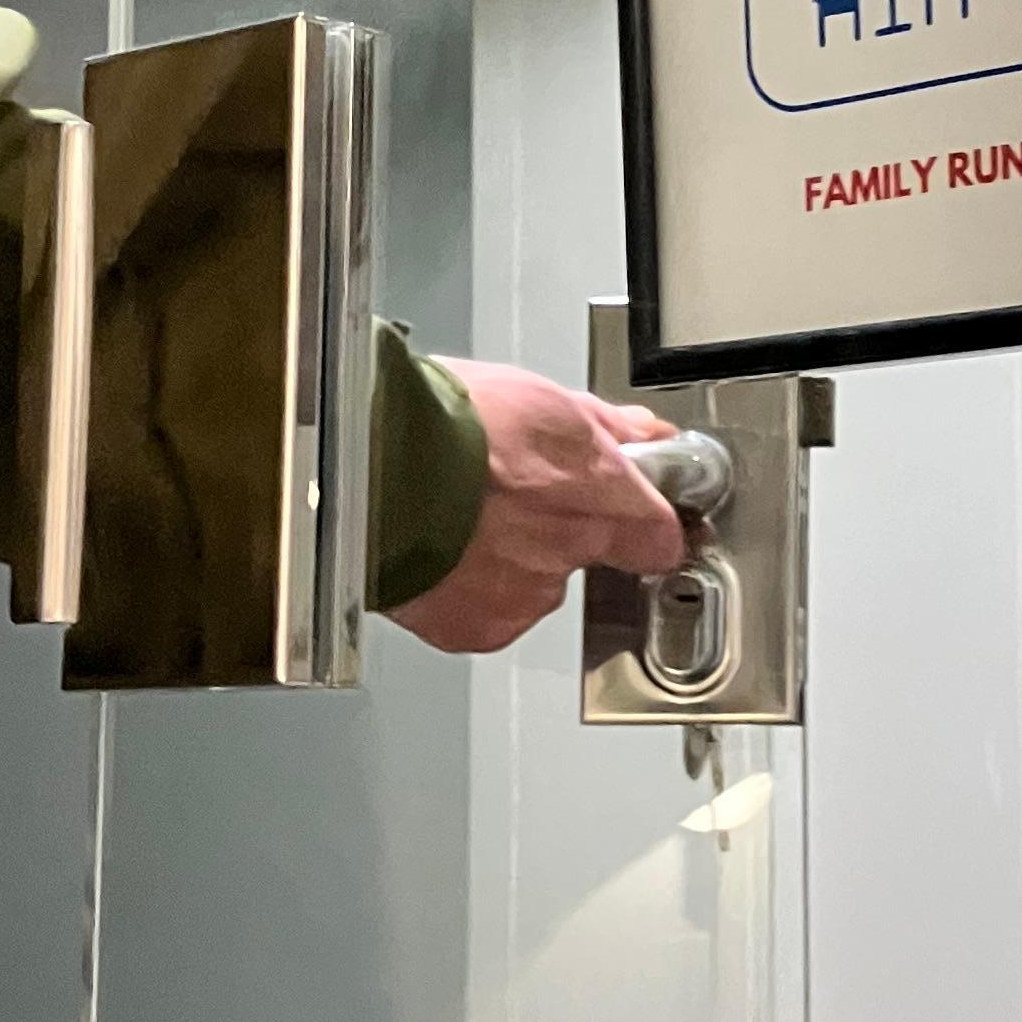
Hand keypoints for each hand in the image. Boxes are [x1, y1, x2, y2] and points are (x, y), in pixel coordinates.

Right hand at [386, 361, 689, 656]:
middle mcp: (569, 550)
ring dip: (504, 556)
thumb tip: (645, 435)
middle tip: (506, 489)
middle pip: (583, 552)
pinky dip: (464, 585)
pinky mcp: (474, 625)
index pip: (658, 534)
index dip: (642, 523)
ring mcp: (523, 594)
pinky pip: (483, 609)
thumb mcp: (538, 396)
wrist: (363, 465)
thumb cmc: (440, 420)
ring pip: (530, 582)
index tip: (631, 512)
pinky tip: (438, 545)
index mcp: (599, 490)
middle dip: (555, 526)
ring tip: (457, 512)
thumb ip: (604, 426)